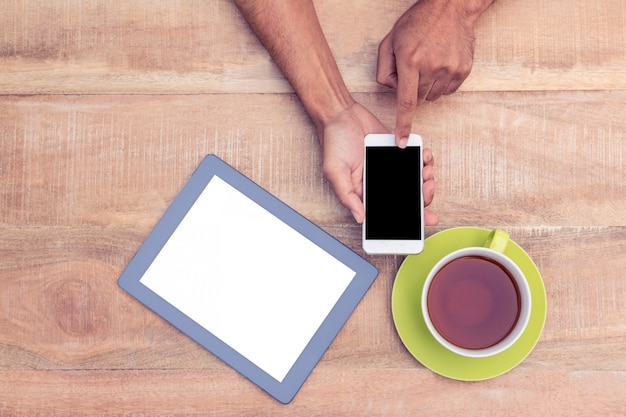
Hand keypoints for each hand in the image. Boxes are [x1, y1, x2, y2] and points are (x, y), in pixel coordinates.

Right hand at [317, 102, 437, 224]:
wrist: (341, 114)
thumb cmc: (334, 143)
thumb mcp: (335, 172)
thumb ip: (347, 196)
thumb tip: (359, 218)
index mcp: (365, 193)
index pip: (389, 211)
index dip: (408, 219)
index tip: (425, 219)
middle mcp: (380, 183)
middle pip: (407, 199)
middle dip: (423, 198)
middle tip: (428, 188)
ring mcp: (390, 168)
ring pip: (415, 181)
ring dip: (426, 179)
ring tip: (427, 172)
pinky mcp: (397, 152)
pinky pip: (415, 160)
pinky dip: (424, 160)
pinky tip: (425, 156)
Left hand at [377, 0, 484, 146]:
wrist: (450, 7)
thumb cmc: (417, 23)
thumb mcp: (390, 42)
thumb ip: (384, 70)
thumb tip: (394, 90)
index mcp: (410, 62)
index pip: (405, 102)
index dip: (403, 125)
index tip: (402, 142)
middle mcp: (432, 68)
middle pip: (418, 99)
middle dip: (412, 90)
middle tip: (414, 69)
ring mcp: (450, 69)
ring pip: (433, 96)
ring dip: (427, 87)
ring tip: (428, 64)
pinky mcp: (463, 70)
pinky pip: (448, 90)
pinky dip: (441, 83)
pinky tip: (440, 64)